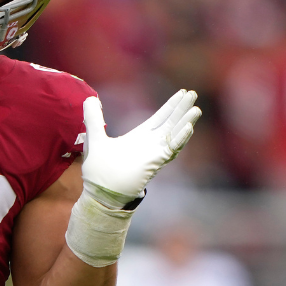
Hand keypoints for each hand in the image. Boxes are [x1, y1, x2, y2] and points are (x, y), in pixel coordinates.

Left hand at [80, 90, 200, 207]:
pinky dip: (180, 139)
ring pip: (174, 135)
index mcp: (139, 137)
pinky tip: (188, 127)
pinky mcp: (154, 162)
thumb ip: (93, 117)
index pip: (159, 118)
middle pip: (171, 123)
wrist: (100, 192)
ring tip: (196, 109)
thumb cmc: (99, 170)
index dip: (170, 106)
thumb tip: (90, 98)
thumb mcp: (94, 137)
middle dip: (181, 109)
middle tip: (193, 94)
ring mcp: (154, 154)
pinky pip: (170, 149)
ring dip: (185, 122)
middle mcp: (150, 145)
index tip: (181, 93)